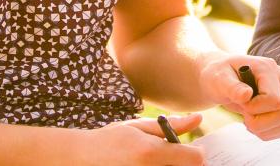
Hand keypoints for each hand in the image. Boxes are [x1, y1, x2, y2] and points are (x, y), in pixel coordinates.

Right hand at [70, 113, 203, 165]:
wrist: (81, 159)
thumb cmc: (111, 140)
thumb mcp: (139, 127)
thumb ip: (172, 126)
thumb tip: (198, 118)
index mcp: (151, 153)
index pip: (195, 159)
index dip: (196, 153)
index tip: (190, 150)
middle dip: (184, 163)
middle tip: (172, 157)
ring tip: (152, 161)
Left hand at [198, 53, 279, 139]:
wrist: (223, 80)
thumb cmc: (219, 77)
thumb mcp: (218, 79)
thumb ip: (231, 87)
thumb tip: (246, 95)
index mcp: (267, 67)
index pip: (274, 99)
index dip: (255, 109)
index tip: (240, 104)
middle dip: (260, 122)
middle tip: (244, 115)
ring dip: (265, 129)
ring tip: (249, 120)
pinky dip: (269, 132)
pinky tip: (256, 123)